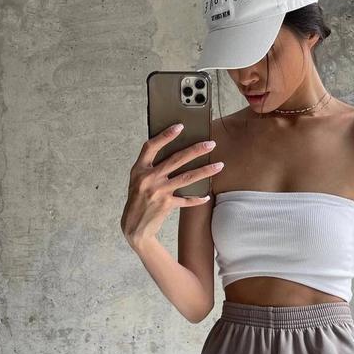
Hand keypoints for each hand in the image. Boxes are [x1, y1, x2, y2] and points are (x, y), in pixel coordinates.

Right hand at [120, 123, 223, 245]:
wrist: (134, 227)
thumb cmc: (137, 200)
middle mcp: (149, 178)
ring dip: (205, 171)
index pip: (151, 147)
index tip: (180, 126)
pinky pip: (187, 199)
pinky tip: (207, 195)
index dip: (165, 135)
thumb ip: (151, 167)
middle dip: (196, 150)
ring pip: (187, 177)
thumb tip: (174, 154)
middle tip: (211, 144)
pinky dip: (197, 198)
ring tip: (219, 165)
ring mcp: (158, 191)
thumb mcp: (138, 181)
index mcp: (139, 169)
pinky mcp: (166, 204)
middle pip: (176, 159)